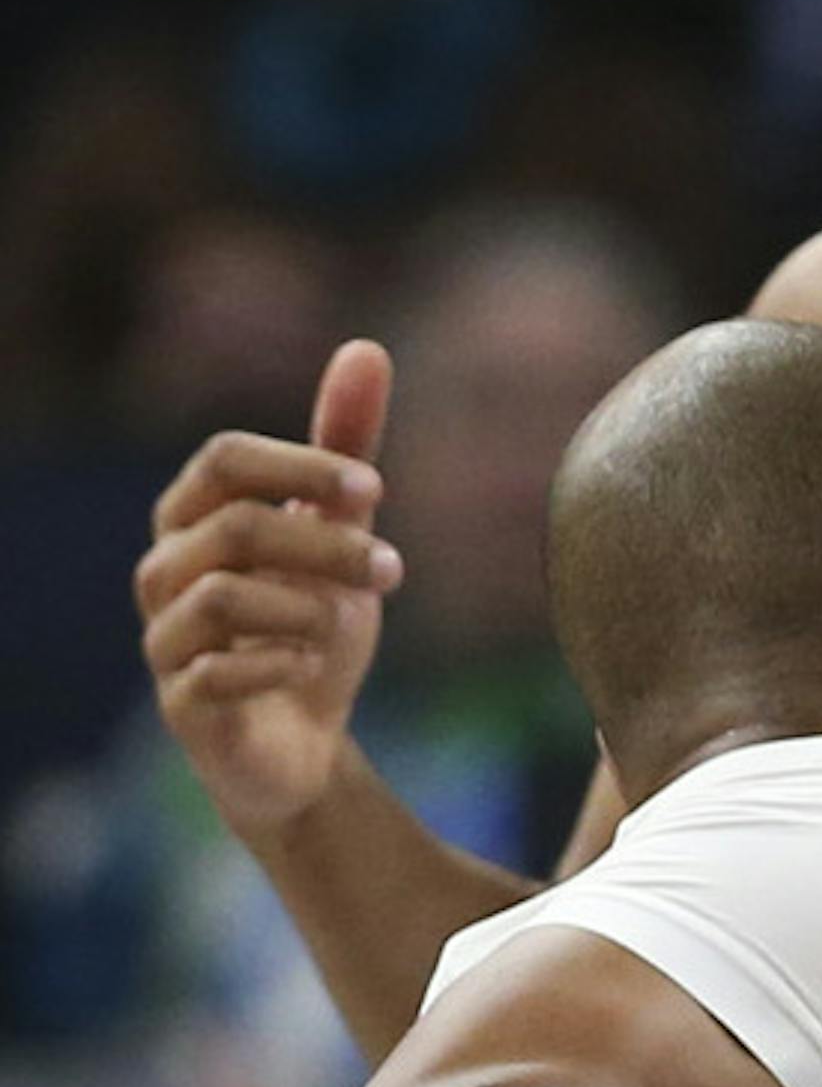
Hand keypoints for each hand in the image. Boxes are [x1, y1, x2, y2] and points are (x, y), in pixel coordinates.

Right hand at [134, 342, 402, 840]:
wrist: (304, 738)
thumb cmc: (310, 620)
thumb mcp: (340, 531)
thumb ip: (344, 448)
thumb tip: (367, 348)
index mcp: (195, 515)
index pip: (223, 458)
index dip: (300, 466)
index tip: (374, 492)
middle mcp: (165, 569)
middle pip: (234, 526)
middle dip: (327, 545)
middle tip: (392, 569)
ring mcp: (165, 638)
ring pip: (223, 595)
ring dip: (308, 606)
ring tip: (348, 622)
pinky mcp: (181, 703)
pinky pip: (218, 671)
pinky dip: (281, 663)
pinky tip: (311, 667)